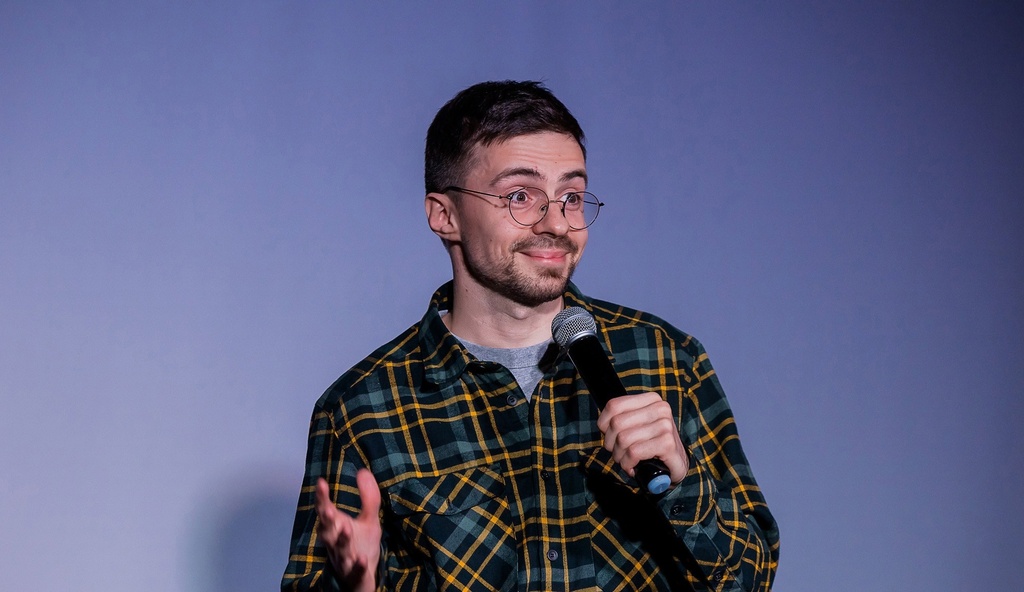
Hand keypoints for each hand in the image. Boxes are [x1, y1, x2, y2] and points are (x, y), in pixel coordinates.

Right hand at [314, 469, 382, 591]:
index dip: (322, 498)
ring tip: (346, 529)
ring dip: (341, 540)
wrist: (362, 577)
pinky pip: (355, 570)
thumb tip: (363, 470)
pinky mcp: (355, 574)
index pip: (325, 511)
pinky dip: (357, 565)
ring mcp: (343, 559)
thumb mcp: (369, 519)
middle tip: (327, 508)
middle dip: (326, 520)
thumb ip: (368, 497)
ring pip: (339, 550)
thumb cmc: (361, 545)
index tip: (321, 482)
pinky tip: (360, 559)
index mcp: (335, 527)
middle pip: (327, 531)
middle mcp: (334, 543)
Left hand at [597, 392, 688, 484]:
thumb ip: (622, 418)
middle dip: (611, 443)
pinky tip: (633, 468)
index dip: (604, 424)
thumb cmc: (653, 445)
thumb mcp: (637, 426)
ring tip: (626, 461)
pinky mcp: (667, 444)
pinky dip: (628, 463)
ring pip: (623, 439)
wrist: (677, 465)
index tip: (609, 436)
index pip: (613, 405)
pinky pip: (633, 452)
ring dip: (619, 456)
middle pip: (616, 423)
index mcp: (652, 400)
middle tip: (618, 453)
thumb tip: (602, 424)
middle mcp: (660, 409)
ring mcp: (665, 425)